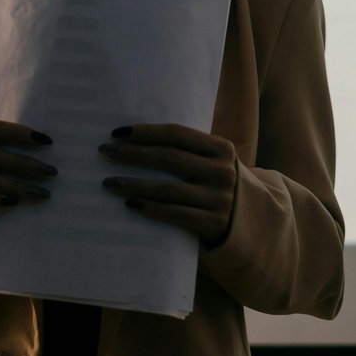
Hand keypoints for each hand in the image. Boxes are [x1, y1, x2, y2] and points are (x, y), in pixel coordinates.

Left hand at [98, 124, 238, 247]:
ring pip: (167, 188)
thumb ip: (189, 150)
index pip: (176, 134)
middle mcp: (223, 171)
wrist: (250, 223)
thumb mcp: (213, 162)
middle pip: (168, 158)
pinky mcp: (213, 223)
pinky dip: (150, 208)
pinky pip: (174, 214)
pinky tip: (130, 203)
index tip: (117, 132)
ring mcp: (219, 199)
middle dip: (133, 153)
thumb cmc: (217, 185)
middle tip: (105, 152)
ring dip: (134, 183)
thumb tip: (136, 138)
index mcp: (221, 148)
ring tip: (109, 182)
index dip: (145, 132)